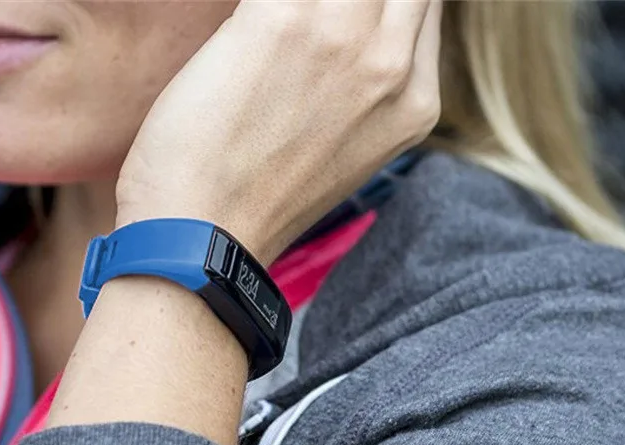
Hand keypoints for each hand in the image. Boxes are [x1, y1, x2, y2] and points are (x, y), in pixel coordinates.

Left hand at [115, 0, 440, 265]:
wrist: (204, 240)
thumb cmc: (254, 201)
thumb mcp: (345, 150)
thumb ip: (363, 88)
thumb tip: (341, 36)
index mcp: (414, 101)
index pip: (420, 0)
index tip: (338, 14)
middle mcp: (392, 63)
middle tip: (300, 19)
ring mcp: (342, 34)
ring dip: (300, 3)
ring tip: (273, 27)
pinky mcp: (280, 17)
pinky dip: (257, 4)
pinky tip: (246, 25)